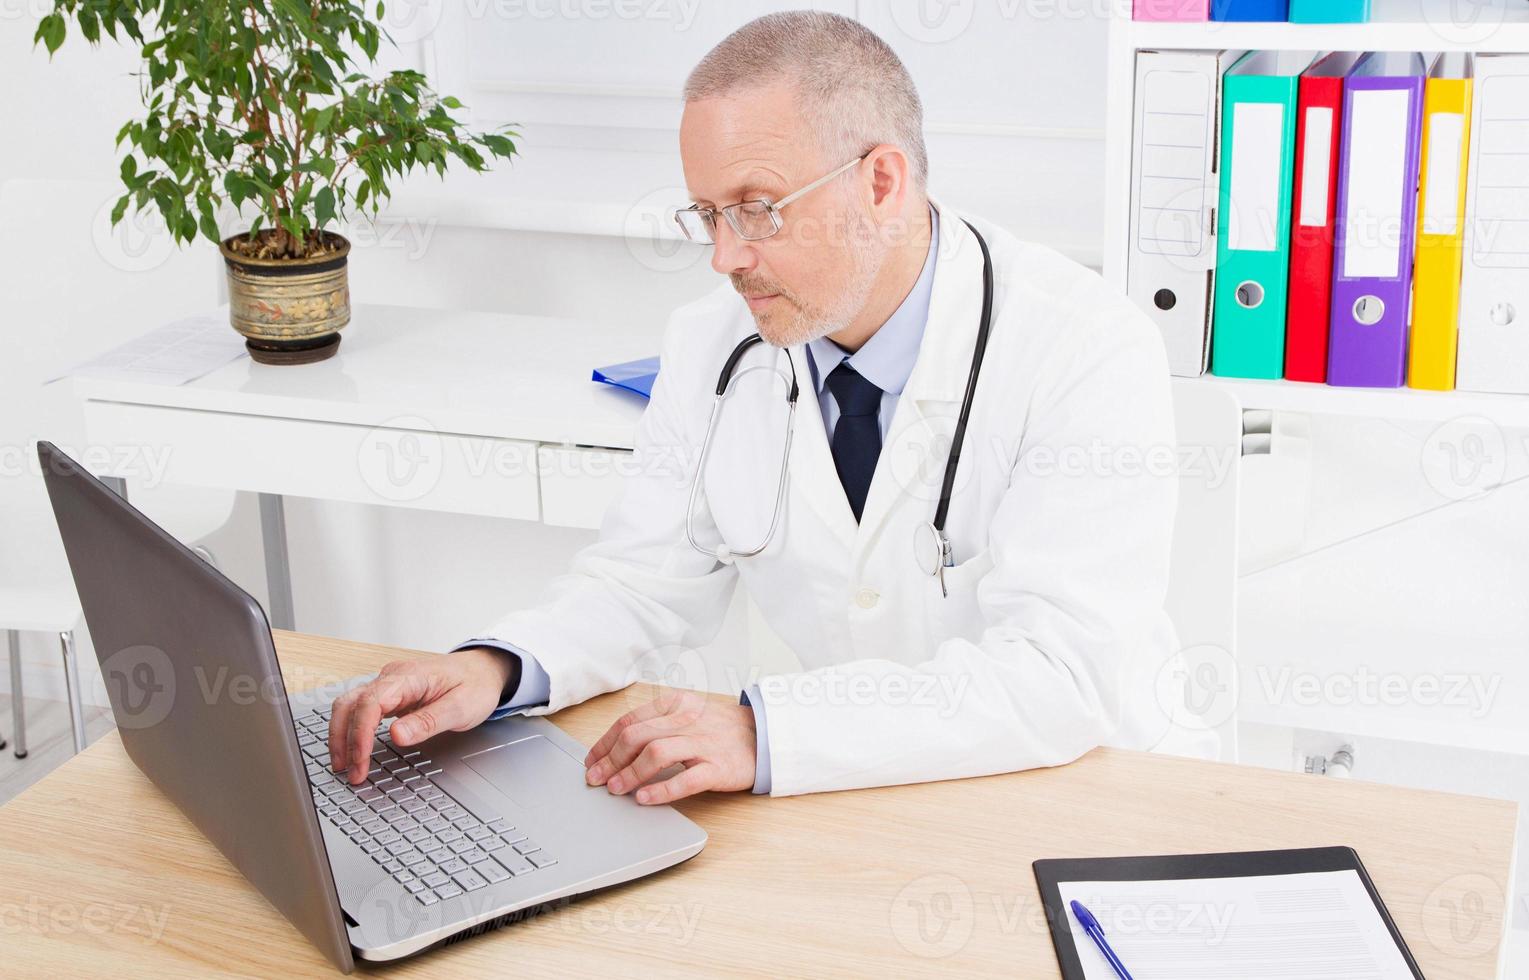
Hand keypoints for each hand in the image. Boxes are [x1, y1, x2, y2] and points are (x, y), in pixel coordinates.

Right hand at [327, 647, 516, 784]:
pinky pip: (360, 710)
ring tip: (344, 765)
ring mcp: (388, 684)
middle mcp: (392, 677)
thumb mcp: (461, 707)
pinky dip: (351, 730)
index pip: (371, 702)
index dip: (360, 733)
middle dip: (343, 739)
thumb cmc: (475, 685)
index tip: (360, 760)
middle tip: (348, 771)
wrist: (483, 670)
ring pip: (350, 706)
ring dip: (342, 735)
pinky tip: (352, 749)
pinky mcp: (389, 695)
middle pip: (351, 703)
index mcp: (409, 676)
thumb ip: (428, 722)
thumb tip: (396, 736)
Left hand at [583, 689, 756, 804]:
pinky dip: (661, 789)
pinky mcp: (718, 767)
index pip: (629, 721)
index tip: (592, 761)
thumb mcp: (686, 716)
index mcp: (675, 704)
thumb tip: (616, 748)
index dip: (604, 743)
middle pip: (636, 736)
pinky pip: (686, 778)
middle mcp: (687, 720)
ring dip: (630, 772)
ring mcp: (703, 743)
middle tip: (595, 779)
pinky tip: (645, 798)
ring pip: (656, 753)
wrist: (764, 737)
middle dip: (610, 759)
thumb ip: (656, 726)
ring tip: (615, 789)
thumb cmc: (720, 730)